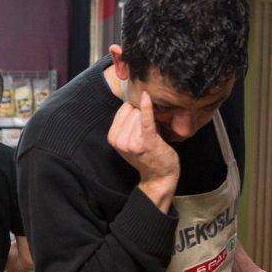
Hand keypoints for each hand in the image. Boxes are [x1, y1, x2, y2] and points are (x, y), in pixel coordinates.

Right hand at [108, 91, 179, 207]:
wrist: (159, 175)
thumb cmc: (146, 155)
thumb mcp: (127, 141)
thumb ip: (124, 125)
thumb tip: (131, 99)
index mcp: (112, 138)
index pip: (123, 110)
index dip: (135, 112)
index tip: (140, 124)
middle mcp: (120, 141)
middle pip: (132, 111)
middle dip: (142, 116)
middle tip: (148, 131)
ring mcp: (132, 142)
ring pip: (140, 114)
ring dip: (151, 119)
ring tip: (153, 133)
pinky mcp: (147, 141)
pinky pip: (146, 119)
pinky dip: (146, 107)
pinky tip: (147, 96)